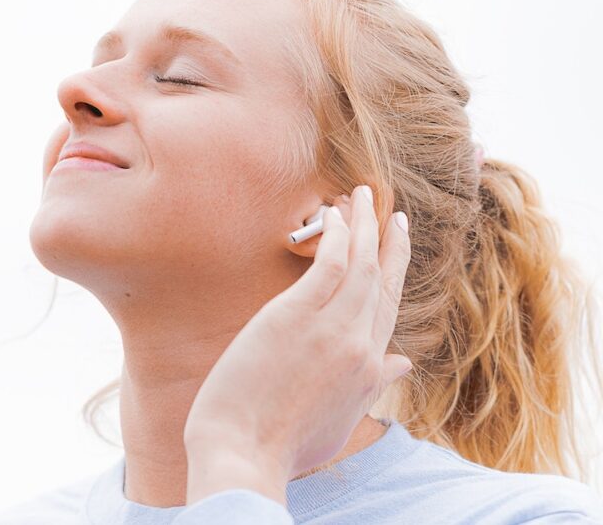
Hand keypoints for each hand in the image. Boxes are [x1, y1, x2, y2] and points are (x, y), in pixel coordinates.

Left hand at [183, 185, 411, 503]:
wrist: (244, 453)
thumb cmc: (283, 442)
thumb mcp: (342, 420)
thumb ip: (373, 386)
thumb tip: (403, 363)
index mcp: (367, 368)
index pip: (389, 307)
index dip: (395, 271)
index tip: (395, 244)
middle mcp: (360, 344)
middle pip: (381, 280)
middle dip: (388, 241)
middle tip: (390, 211)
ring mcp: (332, 329)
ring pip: (360, 264)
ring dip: (364, 225)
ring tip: (360, 194)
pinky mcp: (297, 316)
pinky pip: (329, 265)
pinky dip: (337, 236)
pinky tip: (334, 214)